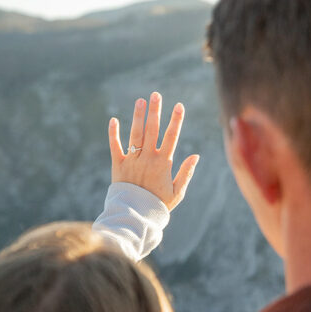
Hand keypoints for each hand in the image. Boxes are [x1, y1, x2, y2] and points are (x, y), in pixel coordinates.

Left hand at [108, 92, 199, 210]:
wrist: (135, 216)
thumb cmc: (158, 205)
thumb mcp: (178, 192)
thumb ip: (186, 173)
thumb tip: (196, 156)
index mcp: (163, 163)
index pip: (171, 136)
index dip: (176, 120)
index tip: (179, 106)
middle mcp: (148, 158)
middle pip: (152, 130)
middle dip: (155, 111)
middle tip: (156, 94)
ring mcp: (133, 160)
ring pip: (135, 134)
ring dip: (138, 116)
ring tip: (140, 100)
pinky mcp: (118, 165)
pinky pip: (115, 146)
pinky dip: (114, 133)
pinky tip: (114, 119)